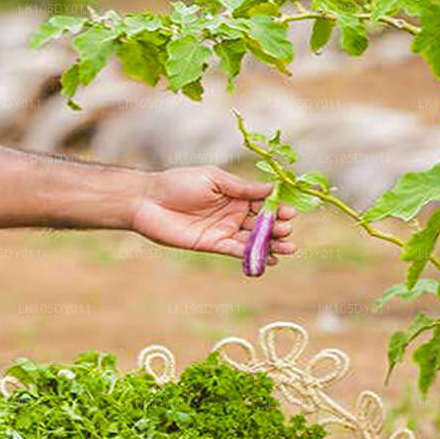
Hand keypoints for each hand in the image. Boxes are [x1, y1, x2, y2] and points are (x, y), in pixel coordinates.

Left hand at [130, 166, 297, 262]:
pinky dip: (253, 255)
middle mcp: (233, 212)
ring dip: (272, 244)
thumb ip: (242, 187)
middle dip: (277, 227)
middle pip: (262, 222)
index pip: (263, 201)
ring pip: (253, 239)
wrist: (148, 201)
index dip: (277, 207)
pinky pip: (237, 251)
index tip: (291, 212)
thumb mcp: (213, 179)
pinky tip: (270, 259)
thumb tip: (272, 188)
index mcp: (234, 194)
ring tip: (288, 248)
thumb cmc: (178, 183)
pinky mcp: (213, 244)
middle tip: (287, 229)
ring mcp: (224, 229)